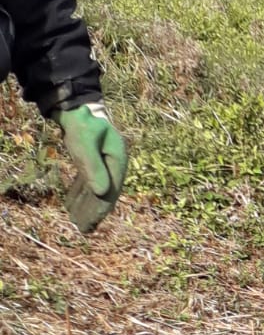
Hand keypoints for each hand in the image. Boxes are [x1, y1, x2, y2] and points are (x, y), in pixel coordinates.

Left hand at [54, 102, 128, 233]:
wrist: (74, 106)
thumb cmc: (81, 123)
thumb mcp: (85, 144)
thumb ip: (92, 167)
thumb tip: (102, 193)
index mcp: (118, 160)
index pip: (112, 189)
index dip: (102, 208)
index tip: (92, 223)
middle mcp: (114, 163)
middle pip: (106, 192)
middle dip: (94, 211)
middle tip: (84, 229)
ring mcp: (105, 162)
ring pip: (97, 188)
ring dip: (87, 205)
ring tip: (78, 221)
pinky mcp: (94, 160)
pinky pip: (89, 181)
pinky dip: (82, 193)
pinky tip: (73, 204)